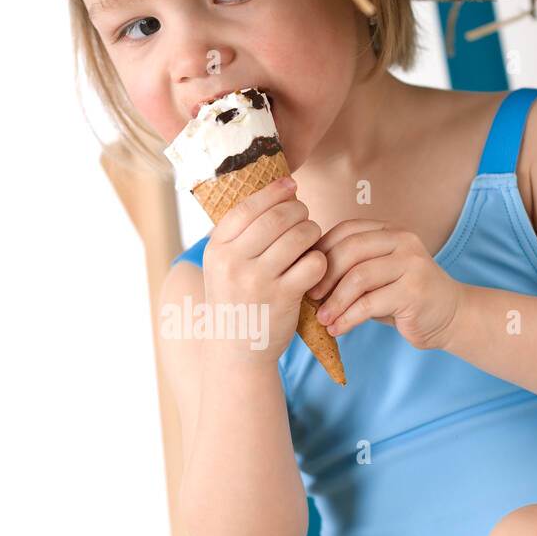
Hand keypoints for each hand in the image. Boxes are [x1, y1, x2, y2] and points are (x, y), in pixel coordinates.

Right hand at [201, 177, 326, 364]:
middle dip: (298, 211)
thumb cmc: (236, 300)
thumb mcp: (223, 266)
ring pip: (299, 236)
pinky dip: (319, 259)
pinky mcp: (283, 298)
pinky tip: (313, 266)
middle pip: (278, 217)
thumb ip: (241, 234)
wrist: (236, 350)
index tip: (291, 184)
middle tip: (304, 218)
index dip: (274, 191)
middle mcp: (233, 262)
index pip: (248, 207)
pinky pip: (314, 262)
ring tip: (310, 239)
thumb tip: (277, 191)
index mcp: (217, 249)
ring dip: (312, 232)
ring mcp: (258, 280)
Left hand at [305, 218, 465, 350]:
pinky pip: (370, 304)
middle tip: (309, 297)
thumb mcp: (376, 276)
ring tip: (322, 318)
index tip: (304, 273)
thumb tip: (304, 274)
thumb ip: (350, 268)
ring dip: (334, 301)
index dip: (321, 251)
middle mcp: (403, 241)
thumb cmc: (403, 297)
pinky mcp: (414, 291)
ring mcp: (412, 264)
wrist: (449, 316)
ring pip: (359, 277)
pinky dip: (347, 318)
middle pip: (351, 250)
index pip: (347, 230)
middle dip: (324, 275)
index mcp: (390, 231)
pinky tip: (337, 329)